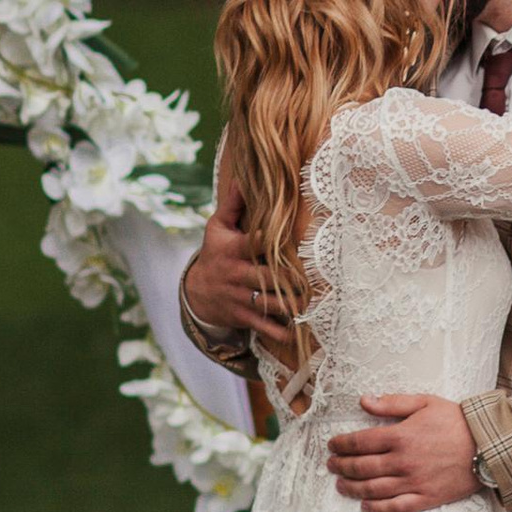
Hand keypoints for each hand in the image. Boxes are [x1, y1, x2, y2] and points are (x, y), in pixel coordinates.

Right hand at [179, 188, 300, 363]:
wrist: (197, 293)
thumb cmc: (215, 253)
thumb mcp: (218, 227)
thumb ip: (234, 204)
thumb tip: (243, 176)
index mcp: (234, 250)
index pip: (253, 244)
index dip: (267, 241)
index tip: (284, 240)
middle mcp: (237, 275)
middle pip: (269, 277)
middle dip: (291, 280)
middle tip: (315, 279)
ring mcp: (240, 298)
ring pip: (270, 303)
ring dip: (291, 306)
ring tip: (312, 304)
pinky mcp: (243, 317)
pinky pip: (264, 327)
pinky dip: (281, 333)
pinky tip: (298, 335)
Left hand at [327, 392, 479, 511]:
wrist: (488, 445)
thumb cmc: (457, 421)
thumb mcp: (425, 402)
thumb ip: (392, 403)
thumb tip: (363, 400)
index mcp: (401, 436)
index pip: (360, 442)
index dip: (341, 444)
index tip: (332, 445)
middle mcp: (403, 462)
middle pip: (362, 467)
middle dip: (341, 466)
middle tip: (331, 465)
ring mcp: (414, 482)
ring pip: (374, 490)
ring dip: (352, 488)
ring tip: (341, 486)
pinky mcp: (427, 498)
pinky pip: (396, 508)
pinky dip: (378, 509)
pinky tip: (366, 506)